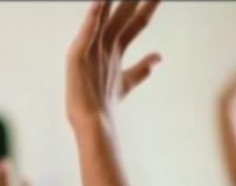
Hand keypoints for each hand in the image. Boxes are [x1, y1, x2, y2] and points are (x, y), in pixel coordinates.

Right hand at [66, 0, 161, 126]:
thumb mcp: (127, 81)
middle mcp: (103, 46)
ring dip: (110, 3)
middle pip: (122, 15)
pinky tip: (99, 4)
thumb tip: (158, 56)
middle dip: (132, 0)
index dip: (148, 7)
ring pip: (104, 20)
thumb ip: (141, 67)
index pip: (136, 22)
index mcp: (115, 50)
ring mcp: (90, 51)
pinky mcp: (77, 59)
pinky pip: (86, 36)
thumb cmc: (104, 103)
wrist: (92, 122)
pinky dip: (92, 20)